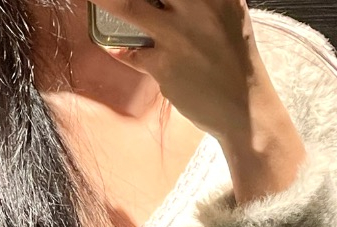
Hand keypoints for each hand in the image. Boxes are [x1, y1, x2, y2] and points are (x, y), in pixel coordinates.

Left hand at [91, 0, 277, 142]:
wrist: (243, 106)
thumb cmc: (233, 60)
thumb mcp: (228, 15)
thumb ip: (202, 2)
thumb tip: (165, 2)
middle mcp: (199, 6)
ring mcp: (178, 35)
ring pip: (129, 7)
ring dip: (106, 2)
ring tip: (93, 0)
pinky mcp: (163, 64)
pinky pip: (129, 52)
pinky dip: (118, 49)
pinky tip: (114, 46)